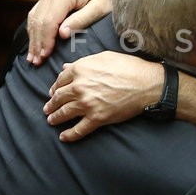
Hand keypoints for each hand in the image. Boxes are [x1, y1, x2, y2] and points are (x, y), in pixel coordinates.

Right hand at [27, 0, 115, 65]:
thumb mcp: (100, 9)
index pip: (49, 21)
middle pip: (39, 20)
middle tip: (36, 62)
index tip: (45, 56)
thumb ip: (80, 21)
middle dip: (37, 42)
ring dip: (33, 38)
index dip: (46, 40)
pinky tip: (35, 43)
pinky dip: (35, 29)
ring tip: (32, 57)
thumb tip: (61, 34)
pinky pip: (37, 13)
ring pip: (34, 17)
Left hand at [44, 51, 162, 141]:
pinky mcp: (97, 118)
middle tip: (48, 108)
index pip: (60, 80)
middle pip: (58, 98)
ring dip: (55, 118)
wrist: (147, 84)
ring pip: (64, 113)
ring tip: (52, 120)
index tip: (53, 92)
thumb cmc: (129, 67)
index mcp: (80, 70)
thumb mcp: (104, 57)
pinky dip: (69, 135)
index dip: (55, 87)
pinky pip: (78, 130)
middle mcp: (79, 87)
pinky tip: (63, 137)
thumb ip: (83, 63)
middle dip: (51, 104)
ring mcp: (87, 104)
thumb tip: (66, 67)